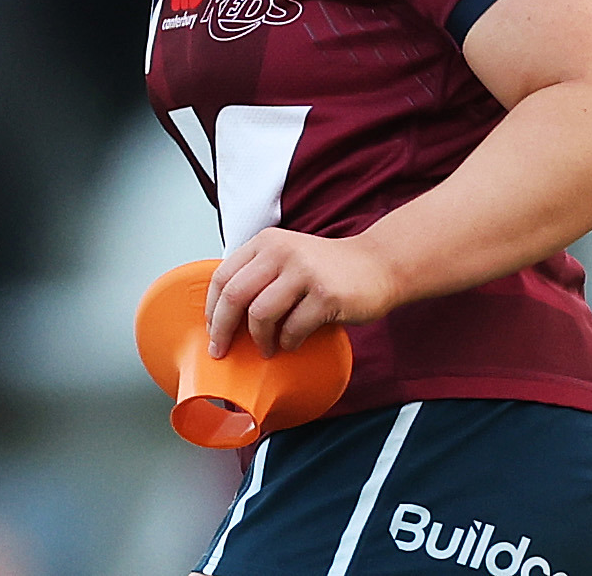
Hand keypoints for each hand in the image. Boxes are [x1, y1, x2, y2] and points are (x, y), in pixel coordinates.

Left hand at [204, 228, 400, 358]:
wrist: (379, 264)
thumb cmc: (329, 269)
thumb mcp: (288, 258)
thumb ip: (259, 275)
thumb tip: (222, 315)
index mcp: (266, 242)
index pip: (223, 275)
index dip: (212, 308)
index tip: (211, 331)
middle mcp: (282, 251)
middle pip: (235, 295)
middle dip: (223, 329)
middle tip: (222, 350)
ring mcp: (305, 272)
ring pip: (260, 314)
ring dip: (260, 339)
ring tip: (268, 348)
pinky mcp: (325, 295)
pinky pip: (292, 328)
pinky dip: (288, 342)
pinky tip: (294, 341)